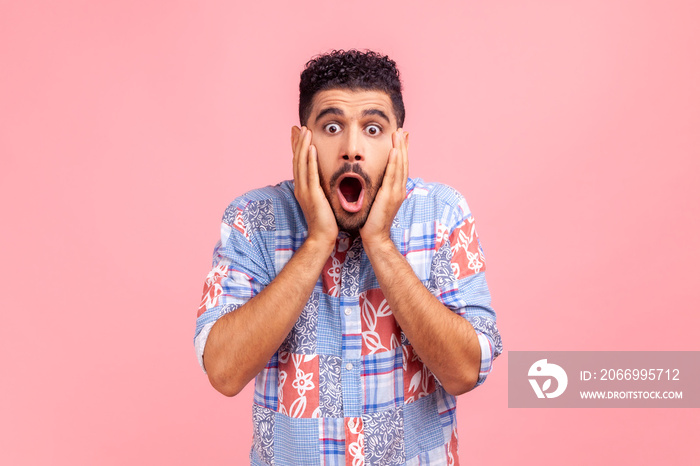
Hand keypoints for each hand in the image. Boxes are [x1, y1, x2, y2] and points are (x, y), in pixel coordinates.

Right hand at [291, 126, 337, 248]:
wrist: (322, 237)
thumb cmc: (325, 221)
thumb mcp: (321, 200)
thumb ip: (320, 189)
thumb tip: (323, 180)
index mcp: (302, 188)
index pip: (298, 163)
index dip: (297, 147)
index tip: (298, 133)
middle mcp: (300, 187)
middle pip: (297, 159)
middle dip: (297, 142)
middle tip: (298, 127)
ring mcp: (305, 190)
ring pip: (301, 163)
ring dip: (303, 146)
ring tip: (305, 130)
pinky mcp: (312, 194)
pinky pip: (310, 174)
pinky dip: (310, 159)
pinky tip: (311, 148)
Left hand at [360, 128, 408, 248]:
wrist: (375, 236)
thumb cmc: (372, 221)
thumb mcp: (377, 200)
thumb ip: (379, 190)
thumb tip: (375, 181)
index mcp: (397, 190)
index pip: (401, 166)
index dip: (402, 151)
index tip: (402, 138)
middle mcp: (399, 189)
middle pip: (403, 163)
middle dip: (403, 145)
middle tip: (403, 130)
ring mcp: (396, 192)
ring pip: (400, 166)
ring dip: (400, 149)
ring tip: (399, 134)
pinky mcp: (390, 196)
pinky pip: (392, 175)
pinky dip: (395, 162)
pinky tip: (394, 151)